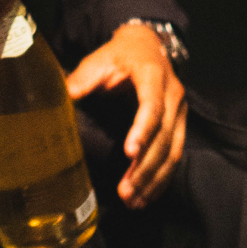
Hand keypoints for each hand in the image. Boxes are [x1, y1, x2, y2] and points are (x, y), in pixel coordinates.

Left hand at [66, 23, 185, 209]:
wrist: (147, 46)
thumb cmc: (120, 55)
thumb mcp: (100, 58)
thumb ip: (84, 77)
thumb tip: (66, 95)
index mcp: (154, 75)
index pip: (152, 106)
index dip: (143, 130)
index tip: (130, 152)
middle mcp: (173, 95)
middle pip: (165, 136)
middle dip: (145, 167)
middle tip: (126, 190)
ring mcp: (180, 113)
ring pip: (173, 151)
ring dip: (153, 179)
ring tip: (133, 201)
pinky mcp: (179, 126)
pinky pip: (175, 156)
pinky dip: (161, 179)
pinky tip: (146, 197)